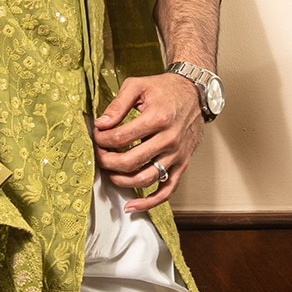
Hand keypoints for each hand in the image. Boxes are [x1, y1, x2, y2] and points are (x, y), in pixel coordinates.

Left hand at [93, 71, 204, 211]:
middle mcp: (169, 139)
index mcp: (157, 118)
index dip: (102, 139)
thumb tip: (101, 124)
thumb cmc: (165, 89)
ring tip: (110, 173)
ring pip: (145, 178)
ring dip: (122, 180)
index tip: (97, 136)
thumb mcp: (138, 86)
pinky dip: (149, 202)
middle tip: (99, 155)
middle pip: (130, 161)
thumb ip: (117, 104)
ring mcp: (177, 154)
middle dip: (107, 161)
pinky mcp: (182, 164)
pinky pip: (167, 190)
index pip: (121, 137)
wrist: (194, 93)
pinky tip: (132, 206)